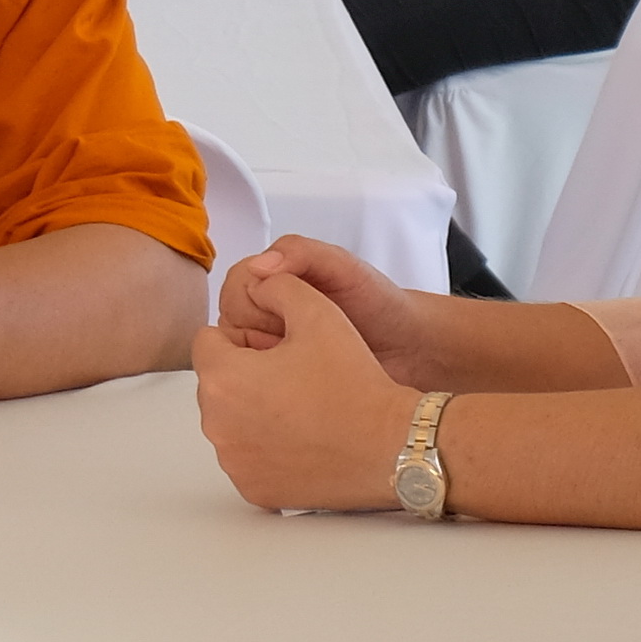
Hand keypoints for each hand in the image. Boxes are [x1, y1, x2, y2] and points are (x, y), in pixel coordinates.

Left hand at [194, 266, 423, 511]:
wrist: (390, 444)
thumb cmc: (355, 380)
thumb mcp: (318, 311)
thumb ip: (277, 286)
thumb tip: (256, 284)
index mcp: (222, 378)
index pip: (208, 341)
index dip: (245, 338)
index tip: (279, 349)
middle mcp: (216, 425)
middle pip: (217, 384)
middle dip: (245, 376)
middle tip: (295, 378)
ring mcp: (233, 462)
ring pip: (230, 422)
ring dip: (253, 412)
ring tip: (303, 408)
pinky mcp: (253, 490)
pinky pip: (247, 458)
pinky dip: (266, 448)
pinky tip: (304, 439)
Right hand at [217, 234, 440, 379]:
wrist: (411, 349)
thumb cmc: (379, 304)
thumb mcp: (343, 268)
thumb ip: (301, 253)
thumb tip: (258, 266)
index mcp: (274, 283)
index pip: (234, 288)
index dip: (254, 301)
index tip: (285, 311)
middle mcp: (267, 318)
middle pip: (229, 325)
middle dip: (257, 334)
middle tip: (295, 341)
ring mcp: (273, 354)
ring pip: (237, 359)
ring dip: (262, 363)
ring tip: (302, 364)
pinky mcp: (282, 387)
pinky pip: (253, 388)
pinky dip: (267, 386)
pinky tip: (299, 385)